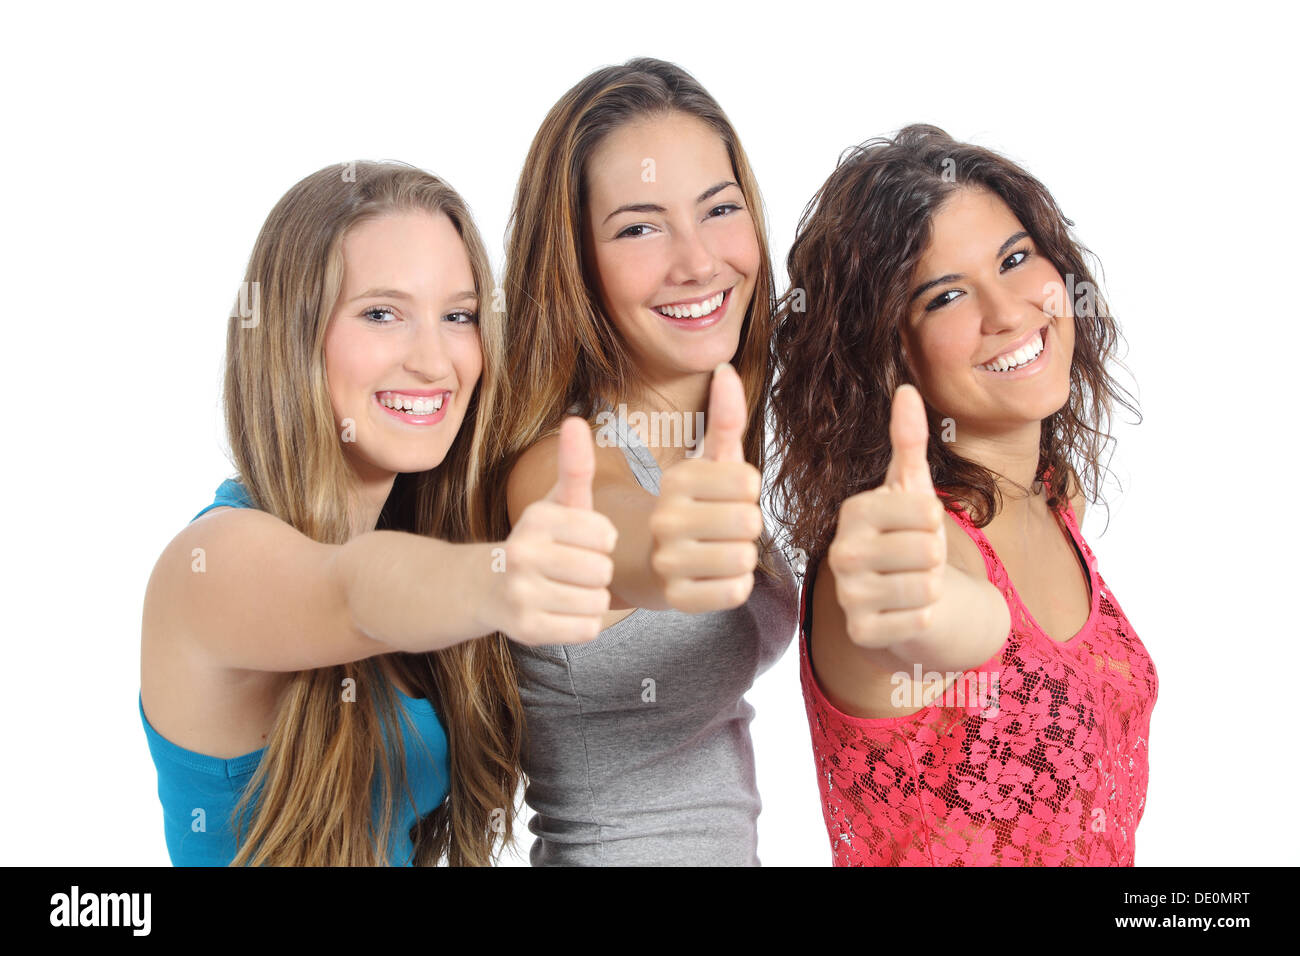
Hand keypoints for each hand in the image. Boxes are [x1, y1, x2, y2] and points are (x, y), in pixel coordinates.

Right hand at [495, 417, 617, 645]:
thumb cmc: (539, 540)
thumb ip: (574, 465)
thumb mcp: (557, 501)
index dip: (602, 541)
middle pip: (602, 571)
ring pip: (597, 603)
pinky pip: (586, 631)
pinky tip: (561, 611)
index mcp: (536, 519)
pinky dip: (582, 624)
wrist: (487, 586)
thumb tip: (577, 420)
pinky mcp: (525, 630)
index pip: (606, 535)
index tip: (582, 541)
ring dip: (591, 600)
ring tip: (567, 590)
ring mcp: (521, 595)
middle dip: (597, 572)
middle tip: (573, 570)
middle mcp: (522, 555)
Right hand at [649, 363, 763, 612]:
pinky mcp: (677, 599)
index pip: (749, 481)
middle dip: (748, 526)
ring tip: (719, 550)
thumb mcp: (709, 460)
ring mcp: (667, 561)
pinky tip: (713, 577)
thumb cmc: (694, 506)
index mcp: (676, 479)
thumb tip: (726, 369)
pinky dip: (734, 586)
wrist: (652, 561)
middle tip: (724, 528)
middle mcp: (665, 519)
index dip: (747, 491)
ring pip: (744, 558)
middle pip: (750, 521)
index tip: (725, 496)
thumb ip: (724, 417)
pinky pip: (735, 592)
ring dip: (742, 556)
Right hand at [827, 384, 945, 647]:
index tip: (918, 525)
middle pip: (927, 550)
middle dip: (935, 557)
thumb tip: (907, 389)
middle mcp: (841, 552)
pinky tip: (907, 611)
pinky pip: (918, 621)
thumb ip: (908, 439)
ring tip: (914, 581)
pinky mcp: (861, 632)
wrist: (903, 597)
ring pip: (925, 587)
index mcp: (853, 511)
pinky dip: (925, 617)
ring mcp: (847, 595)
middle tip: (918, 560)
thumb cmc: (909, 536)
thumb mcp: (911, 487)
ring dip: (932, 587)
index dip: (935, 520)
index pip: (924, 510)